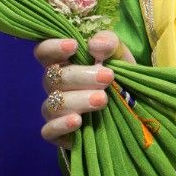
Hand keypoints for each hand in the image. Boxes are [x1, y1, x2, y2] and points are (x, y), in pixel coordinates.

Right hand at [35, 31, 133, 149]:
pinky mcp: (58, 132)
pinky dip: (60, 126)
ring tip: (102, 99)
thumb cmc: (118, 75)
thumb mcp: (119, 54)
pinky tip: (77, 121)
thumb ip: (109, 43)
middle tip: (107, 77)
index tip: (74, 45)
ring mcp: (54, 109)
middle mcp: (54, 85)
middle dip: (82, 76)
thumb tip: (95, 44)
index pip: (44, 52)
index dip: (53, 47)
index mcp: (63, 62)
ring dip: (78, 100)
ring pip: (53, 104)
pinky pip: (48, 131)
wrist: (131, 108)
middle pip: (54, 78)